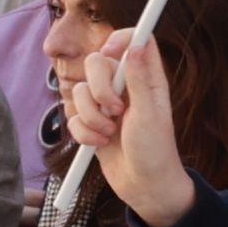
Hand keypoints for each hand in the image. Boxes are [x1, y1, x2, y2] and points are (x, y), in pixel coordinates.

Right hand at [66, 24, 196, 226]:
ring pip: (79, 91)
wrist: (142, 187)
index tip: (110, 53)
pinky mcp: (90, 123)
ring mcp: (105, 104)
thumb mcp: (149, 114)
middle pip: (96, 61)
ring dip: (91, 117)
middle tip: (115, 111)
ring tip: (109, 134)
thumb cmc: (155, 151)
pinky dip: (83, 132)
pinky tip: (99, 144)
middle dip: (98, 88)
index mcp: (145, 78)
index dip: (118, 39)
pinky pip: (72, 116)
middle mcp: (124, 86)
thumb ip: (140, 78)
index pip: (133, 39)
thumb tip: (137, 43)